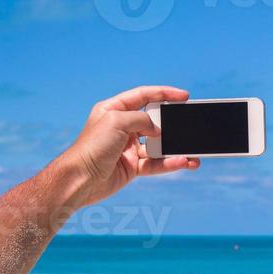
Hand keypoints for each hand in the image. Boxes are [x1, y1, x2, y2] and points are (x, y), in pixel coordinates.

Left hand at [49, 85, 199, 209]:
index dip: (164, 93)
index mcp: (114, 109)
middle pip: (153, 120)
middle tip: (189, 124)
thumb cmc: (92, 147)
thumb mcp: (117, 121)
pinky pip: (155, 163)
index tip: (184, 96)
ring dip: (175, 148)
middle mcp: (121, 127)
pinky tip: (183, 162)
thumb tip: (157, 129)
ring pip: (158, 145)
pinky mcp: (132, 166)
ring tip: (193, 152)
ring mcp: (127, 147)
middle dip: (172, 123)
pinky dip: (169, 163)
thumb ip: (141, 119)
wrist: (80, 180)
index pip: (143, 96)